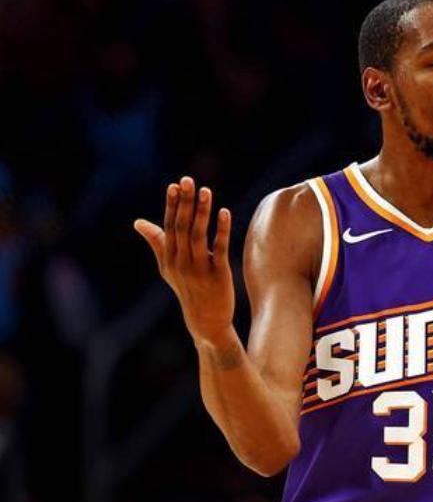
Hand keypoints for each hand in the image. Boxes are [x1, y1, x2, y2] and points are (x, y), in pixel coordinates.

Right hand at [133, 176, 234, 343]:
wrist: (205, 321)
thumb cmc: (187, 289)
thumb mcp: (168, 267)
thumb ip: (157, 242)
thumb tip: (137, 222)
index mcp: (169, 258)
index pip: (168, 227)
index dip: (172, 205)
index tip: (174, 185)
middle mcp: (180, 263)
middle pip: (181, 227)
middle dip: (184, 203)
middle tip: (188, 180)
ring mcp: (199, 269)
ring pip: (198, 236)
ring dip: (202, 212)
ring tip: (206, 191)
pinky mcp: (218, 275)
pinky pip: (219, 249)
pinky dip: (222, 230)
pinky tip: (225, 213)